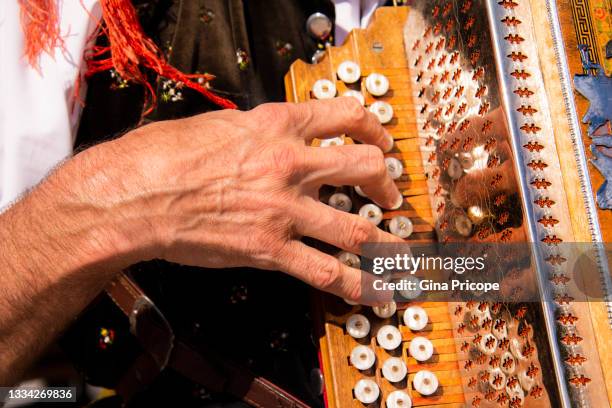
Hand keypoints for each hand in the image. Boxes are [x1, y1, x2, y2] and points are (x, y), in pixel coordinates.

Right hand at [111, 97, 403, 299]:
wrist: (135, 196)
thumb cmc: (165, 155)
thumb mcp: (220, 124)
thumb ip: (259, 129)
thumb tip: (277, 133)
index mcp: (277, 126)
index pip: (346, 115)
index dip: (374, 128)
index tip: (381, 143)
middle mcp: (290, 165)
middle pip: (365, 168)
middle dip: (386, 182)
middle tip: (390, 195)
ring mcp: (283, 210)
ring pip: (356, 227)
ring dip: (385, 241)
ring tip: (397, 250)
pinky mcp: (269, 249)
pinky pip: (325, 271)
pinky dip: (355, 285)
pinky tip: (373, 291)